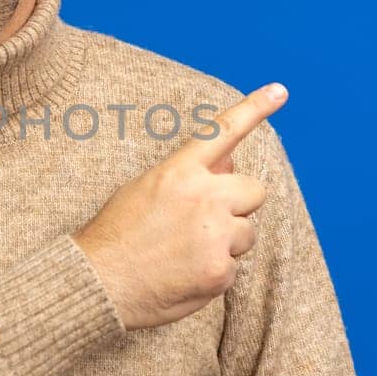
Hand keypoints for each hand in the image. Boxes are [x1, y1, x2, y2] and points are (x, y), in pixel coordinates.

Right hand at [73, 83, 287, 329]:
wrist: (97, 284)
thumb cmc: (116, 235)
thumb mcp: (144, 189)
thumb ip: (190, 175)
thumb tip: (231, 161)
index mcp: (179, 172)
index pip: (223, 132)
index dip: (255, 108)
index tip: (280, 91)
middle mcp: (204, 198)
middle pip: (255, 191)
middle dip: (238, 205)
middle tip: (208, 222)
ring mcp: (215, 236)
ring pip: (247, 233)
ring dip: (227, 242)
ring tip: (186, 254)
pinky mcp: (220, 272)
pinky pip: (234, 268)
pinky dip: (215, 274)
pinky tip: (184, 275)